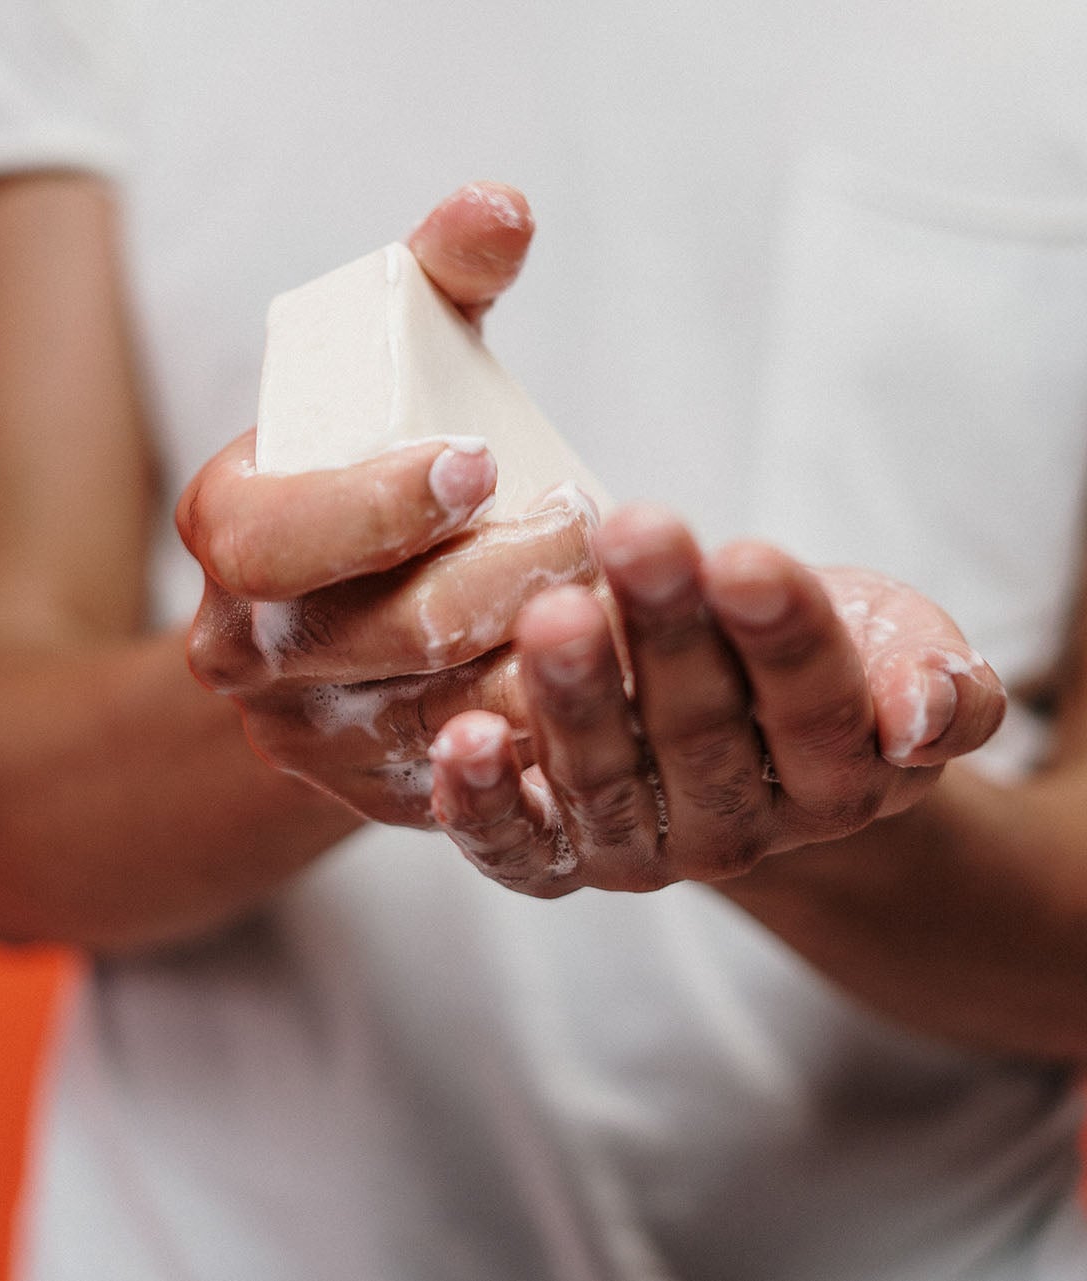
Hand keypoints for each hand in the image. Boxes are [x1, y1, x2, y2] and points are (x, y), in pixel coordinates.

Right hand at [177, 184, 598, 825]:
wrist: (332, 610)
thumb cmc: (373, 464)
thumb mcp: (394, 363)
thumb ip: (439, 276)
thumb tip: (502, 209)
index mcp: (225, 534)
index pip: (271, 541)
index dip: (371, 508)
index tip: (480, 461)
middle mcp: (244, 651)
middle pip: (381, 635)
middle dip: (500, 578)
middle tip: (588, 525)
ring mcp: (307, 736)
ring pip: (440, 717)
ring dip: (543, 659)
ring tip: (622, 598)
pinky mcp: (373, 797)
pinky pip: (473, 784)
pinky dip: (546, 736)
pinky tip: (611, 687)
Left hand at [427, 505, 1007, 894]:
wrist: (736, 723)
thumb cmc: (818, 656)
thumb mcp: (898, 647)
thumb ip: (941, 682)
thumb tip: (921, 714)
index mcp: (836, 779)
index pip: (814, 706)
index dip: (783, 635)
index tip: (748, 558)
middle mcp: (737, 830)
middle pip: (700, 732)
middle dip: (666, 631)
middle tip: (636, 537)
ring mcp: (641, 850)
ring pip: (605, 781)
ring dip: (574, 700)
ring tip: (552, 615)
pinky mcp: (553, 859)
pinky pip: (516, 848)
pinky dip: (483, 805)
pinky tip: (459, 741)